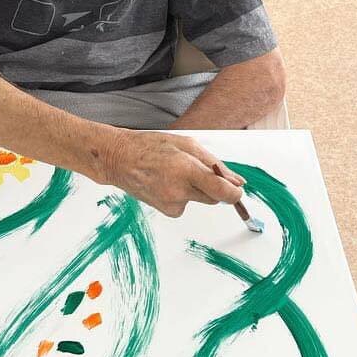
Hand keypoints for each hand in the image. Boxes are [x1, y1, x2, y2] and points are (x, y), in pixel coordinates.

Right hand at [101, 130, 244, 216]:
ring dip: (197, 189)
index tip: (237, 190)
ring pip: (201, 199)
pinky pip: (187, 204)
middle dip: (214, 186)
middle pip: (215, 197)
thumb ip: (214, 164)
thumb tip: (237, 181)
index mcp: (186, 169)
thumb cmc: (151, 147)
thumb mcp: (186, 145)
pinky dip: (183, 194)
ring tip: (175, 173)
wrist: (119, 160)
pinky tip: (166, 183)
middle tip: (197, 170)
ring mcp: (172, 204)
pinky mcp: (168, 211)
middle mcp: (179, 191)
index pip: (222, 191)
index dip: (235, 194)